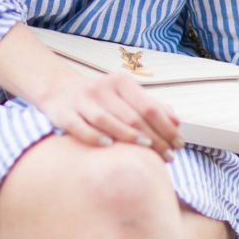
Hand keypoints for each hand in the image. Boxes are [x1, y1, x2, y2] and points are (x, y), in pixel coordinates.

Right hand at [35, 69, 183, 161]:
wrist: (59, 89)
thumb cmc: (102, 98)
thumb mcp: (127, 96)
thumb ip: (152, 107)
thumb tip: (177, 122)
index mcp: (121, 82)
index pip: (149, 107)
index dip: (166, 127)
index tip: (179, 144)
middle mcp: (102, 89)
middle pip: (132, 116)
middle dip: (154, 138)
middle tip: (169, 156)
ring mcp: (81, 100)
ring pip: (107, 120)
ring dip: (128, 136)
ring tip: (147, 150)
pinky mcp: (63, 113)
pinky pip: (80, 126)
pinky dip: (94, 136)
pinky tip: (109, 146)